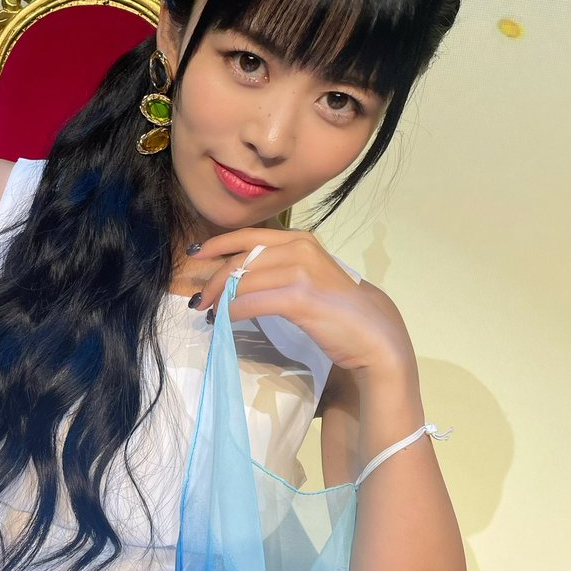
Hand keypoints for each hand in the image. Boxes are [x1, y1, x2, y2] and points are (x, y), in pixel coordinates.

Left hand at [187, 228, 416, 375]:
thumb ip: (278, 269)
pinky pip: (250, 303)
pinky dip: (231, 312)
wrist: (374, 333)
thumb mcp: (308, 276)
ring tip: (208, 313)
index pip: (248, 237)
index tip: (196, 254)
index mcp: (300, 240)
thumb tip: (237, 278)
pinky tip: (224, 321)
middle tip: (197, 299)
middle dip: (213, 279)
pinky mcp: (299, 297)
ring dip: (218, 299)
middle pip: (240, 260)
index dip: (218, 245)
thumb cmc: (340, 309)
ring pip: (241, 281)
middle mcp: (299, 248)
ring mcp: (300, 271)